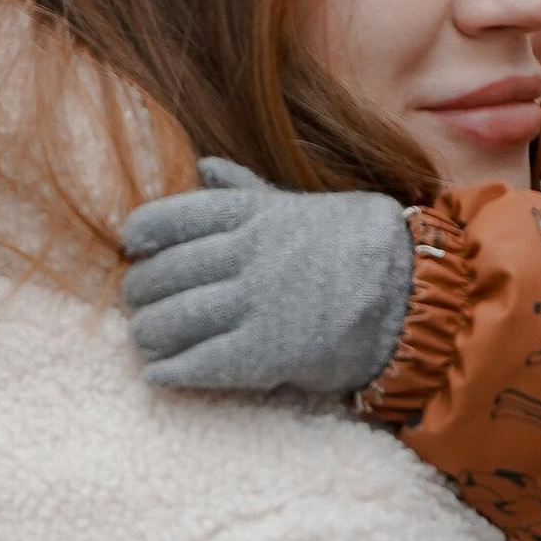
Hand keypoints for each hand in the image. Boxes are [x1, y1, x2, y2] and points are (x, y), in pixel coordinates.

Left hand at [120, 160, 418, 398]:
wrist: (406, 289)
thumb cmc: (352, 242)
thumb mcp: (295, 204)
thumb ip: (245, 190)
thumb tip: (203, 166)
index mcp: (247, 215)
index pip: (167, 220)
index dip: (140, 236)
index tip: (133, 247)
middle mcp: (242, 255)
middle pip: (161, 275)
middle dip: (140, 293)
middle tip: (139, 304)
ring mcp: (251, 305)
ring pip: (170, 320)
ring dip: (148, 333)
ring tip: (147, 340)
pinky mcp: (264, 352)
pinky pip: (198, 363)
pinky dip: (170, 371)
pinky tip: (159, 374)